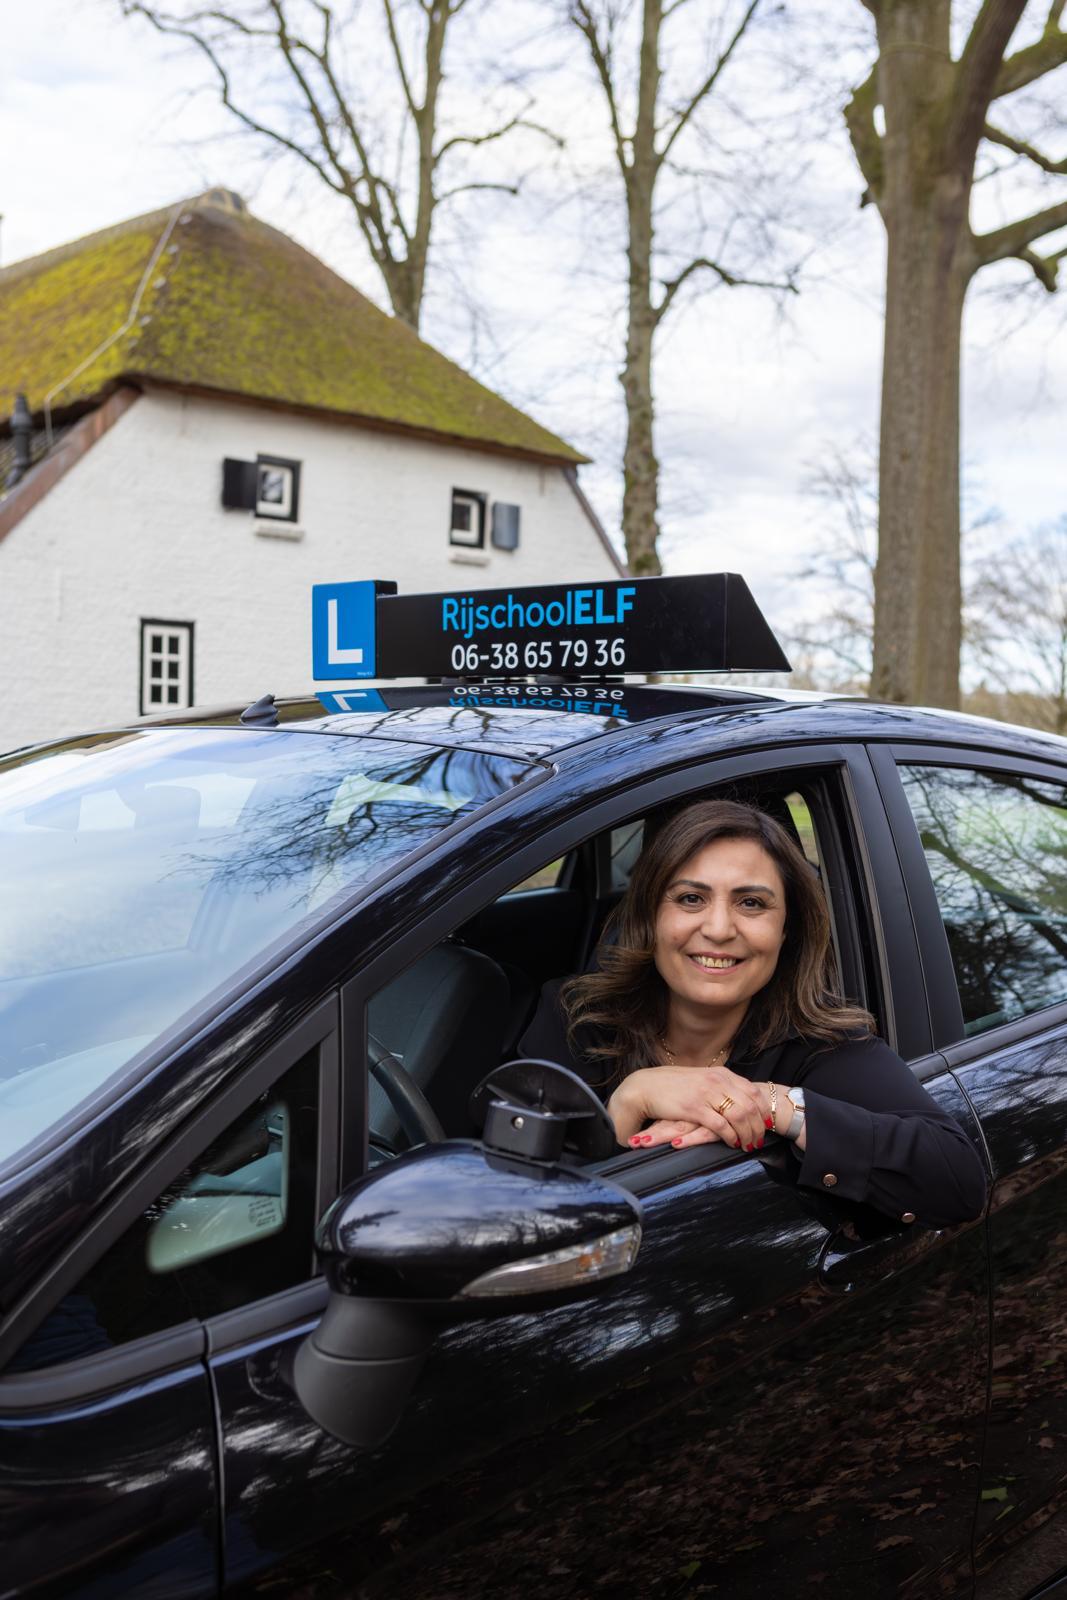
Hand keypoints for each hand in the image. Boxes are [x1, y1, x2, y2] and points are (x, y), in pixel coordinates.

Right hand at [608, 1066, 771, 1152]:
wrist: (646, 1086)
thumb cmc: (672, 1085)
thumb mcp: (701, 1079)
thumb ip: (719, 1085)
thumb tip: (737, 1097)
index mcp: (721, 1074)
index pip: (753, 1092)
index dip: (763, 1110)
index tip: (766, 1123)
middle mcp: (717, 1081)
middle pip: (750, 1106)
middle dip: (758, 1126)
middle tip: (759, 1140)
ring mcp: (706, 1094)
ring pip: (739, 1116)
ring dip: (747, 1133)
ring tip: (748, 1145)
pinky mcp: (695, 1108)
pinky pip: (721, 1126)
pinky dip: (731, 1136)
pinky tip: (732, 1143)